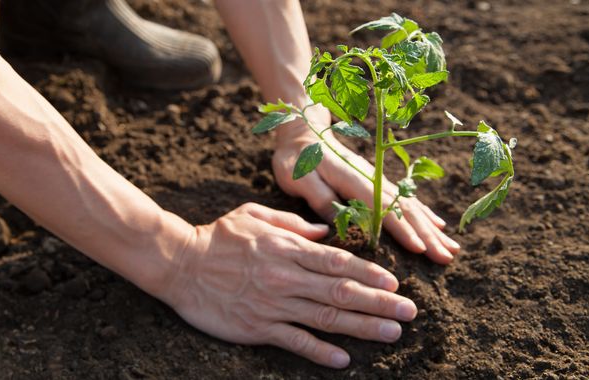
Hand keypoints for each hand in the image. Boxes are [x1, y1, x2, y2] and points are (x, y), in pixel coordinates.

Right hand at [161, 203, 416, 367]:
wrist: (179, 263)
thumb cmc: (217, 237)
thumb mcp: (253, 215)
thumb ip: (291, 223)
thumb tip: (324, 231)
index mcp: (287, 248)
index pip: (337, 262)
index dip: (369, 273)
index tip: (393, 284)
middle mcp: (286, 277)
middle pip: (340, 292)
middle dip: (378, 303)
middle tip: (409, 313)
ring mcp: (273, 304)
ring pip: (326, 318)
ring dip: (362, 328)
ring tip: (391, 334)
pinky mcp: (257, 327)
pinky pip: (295, 341)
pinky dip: (320, 352)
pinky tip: (343, 361)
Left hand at [272, 112, 459, 263]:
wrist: (302, 133)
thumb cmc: (296, 159)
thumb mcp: (300, 179)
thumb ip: (321, 198)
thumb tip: (342, 224)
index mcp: (353, 180)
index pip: (383, 208)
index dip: (402, 229)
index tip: (420, 249)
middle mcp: (372, 179)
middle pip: (405, 209)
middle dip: (427, 234)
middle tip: (446, 258)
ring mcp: (377, 179)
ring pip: (411, 206)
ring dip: (431, 228)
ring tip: (452, 248)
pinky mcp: (377, 181)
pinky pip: (406, 199)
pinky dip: (424, 214)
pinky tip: (438, 226)